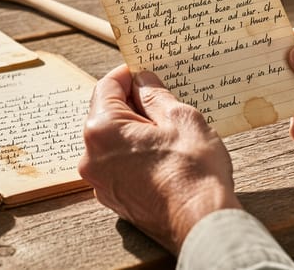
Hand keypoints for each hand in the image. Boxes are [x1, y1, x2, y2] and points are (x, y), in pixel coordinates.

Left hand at [78, 66, 240, 252]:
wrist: (201, 223)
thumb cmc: (193, 173)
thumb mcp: (180, 118)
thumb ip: (155, 95)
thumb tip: (143, 81)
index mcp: (102, 130)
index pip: (107, 86)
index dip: (128, 74)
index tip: (145, 69)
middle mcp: (92, 156)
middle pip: (106, 113)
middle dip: (132, 102)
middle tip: (162, 95)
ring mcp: (100, 181)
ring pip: (113, 140)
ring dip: (135, 128)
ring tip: (167, 125)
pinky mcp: (114, 198)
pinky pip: (119, 163)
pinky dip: (135, 153)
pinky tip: (162, 151)